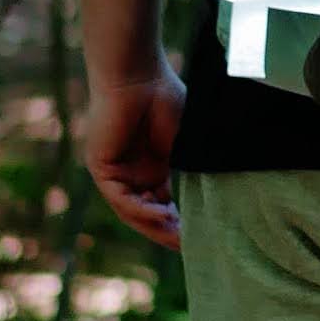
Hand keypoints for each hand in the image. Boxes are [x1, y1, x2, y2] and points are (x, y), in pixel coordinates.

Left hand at [85, 60, 187, 248]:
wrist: (137, 74)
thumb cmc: (164, 96)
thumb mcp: (184, 141)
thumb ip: (192, 166)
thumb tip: (219, 194)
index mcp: (151, 166)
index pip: (161, 203)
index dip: (179, 222)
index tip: (201, 236)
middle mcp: (131, 173)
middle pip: (146, 213)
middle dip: (166, 231)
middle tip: (190, 246)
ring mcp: (115, 172)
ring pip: (132, 211)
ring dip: (154, 225)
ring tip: (178, 235)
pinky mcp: (101, 168)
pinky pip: (119, 199)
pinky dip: (140, 209)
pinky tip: (161, 214)